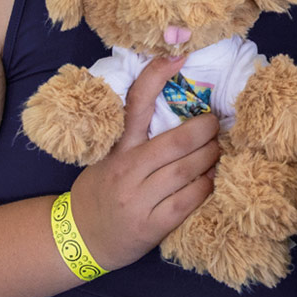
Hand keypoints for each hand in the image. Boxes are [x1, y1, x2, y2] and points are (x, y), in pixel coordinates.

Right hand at [68, 57, 219, 270]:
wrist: (79, 240)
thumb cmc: (102, 189)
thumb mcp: (109, 156)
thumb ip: (136, 136)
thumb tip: (177, 105)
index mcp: (117, 148)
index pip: (136, 104)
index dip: (157, 76)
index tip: (179, 56)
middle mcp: (126, 170)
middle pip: (176, 141)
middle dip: (205, 130)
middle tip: (215, 124)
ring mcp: (138, 199)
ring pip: (186, 170)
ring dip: (210, 157)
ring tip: (217, 150)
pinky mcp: (150, 226)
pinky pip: (188, 200)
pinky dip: (205, 186)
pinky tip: (210, 179)